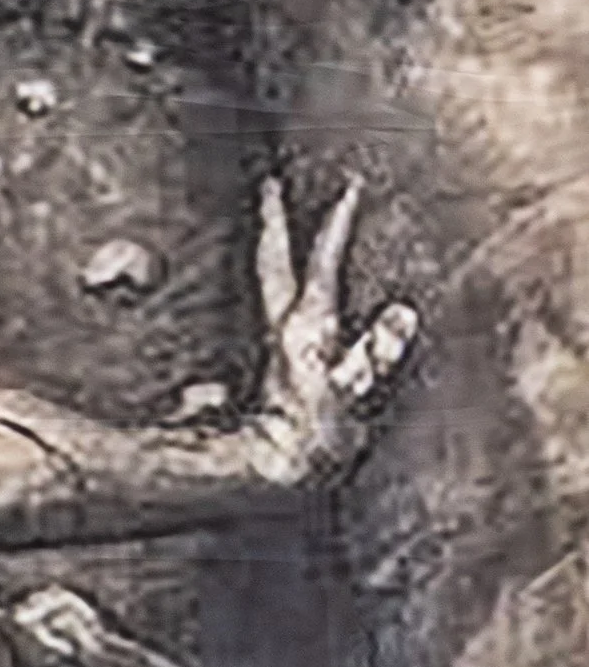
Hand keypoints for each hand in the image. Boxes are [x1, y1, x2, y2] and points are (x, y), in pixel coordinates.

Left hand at [234, 178, 417, 490]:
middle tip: (268, 184)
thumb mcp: (347, 394)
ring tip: (272, 231)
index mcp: (304, 328)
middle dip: (273, 221)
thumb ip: (374, 356)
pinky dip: (272, 310)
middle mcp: (282, 333)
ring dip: (271, 257)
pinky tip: (272, 310)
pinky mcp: (271, 377)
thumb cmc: (306, 442)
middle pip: (272, 264)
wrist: (266, 482)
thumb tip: (400, 315)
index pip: (320, 263)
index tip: (351, 187)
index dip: (336, 225)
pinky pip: (268, 330)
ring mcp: (272, 354)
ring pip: (267, 292)